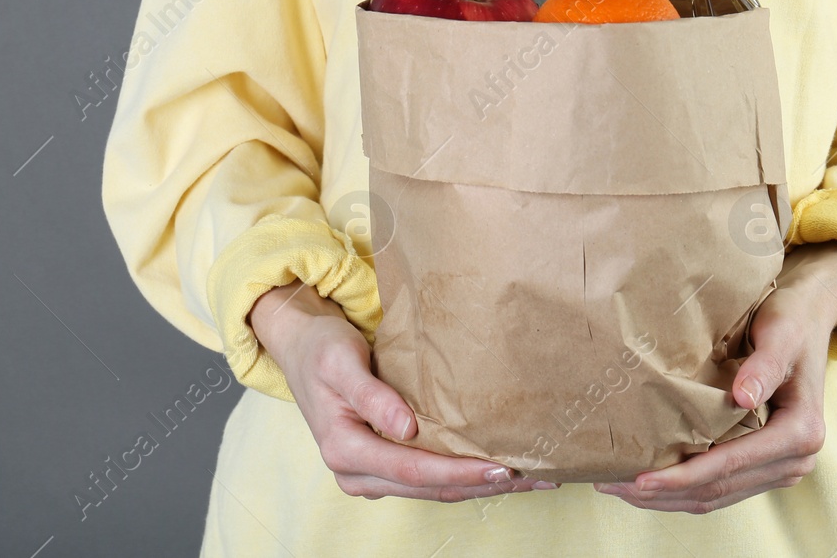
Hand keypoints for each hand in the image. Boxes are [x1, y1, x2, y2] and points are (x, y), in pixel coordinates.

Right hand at [250, 281, 554, 500]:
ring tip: (529, 479)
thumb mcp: (340, 363)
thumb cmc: (321, 350)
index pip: (413, 470)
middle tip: (535, 479)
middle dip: (483, 485)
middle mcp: (358, 473)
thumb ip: (371, 396)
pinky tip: (498, 469)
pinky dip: (465, 476)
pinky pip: (430, 477)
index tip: (502, 468)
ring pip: (435, 489)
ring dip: (481, 485)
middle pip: (431, 488)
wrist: (302, 348)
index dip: (459, 472)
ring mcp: (372, 473)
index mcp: (345, 451)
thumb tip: (405, 427)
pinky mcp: (385, 464)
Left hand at [594, 242, 836, 513]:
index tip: (642, 478)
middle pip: (719, 490)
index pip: (731, 464)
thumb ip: (765, 365)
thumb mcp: (781, 334)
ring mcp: (780, 467)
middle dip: (665, 493)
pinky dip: (683, 488)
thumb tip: (743, 398)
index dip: (684, 476)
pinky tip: (649, 481)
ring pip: (716, 497)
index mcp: (801, 433)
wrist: (806, 319)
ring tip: (620, 487)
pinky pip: (720, 487)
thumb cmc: (791, 321)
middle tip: (613, 485)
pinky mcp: (764, 464)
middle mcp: (795, 459)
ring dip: (668, 497)